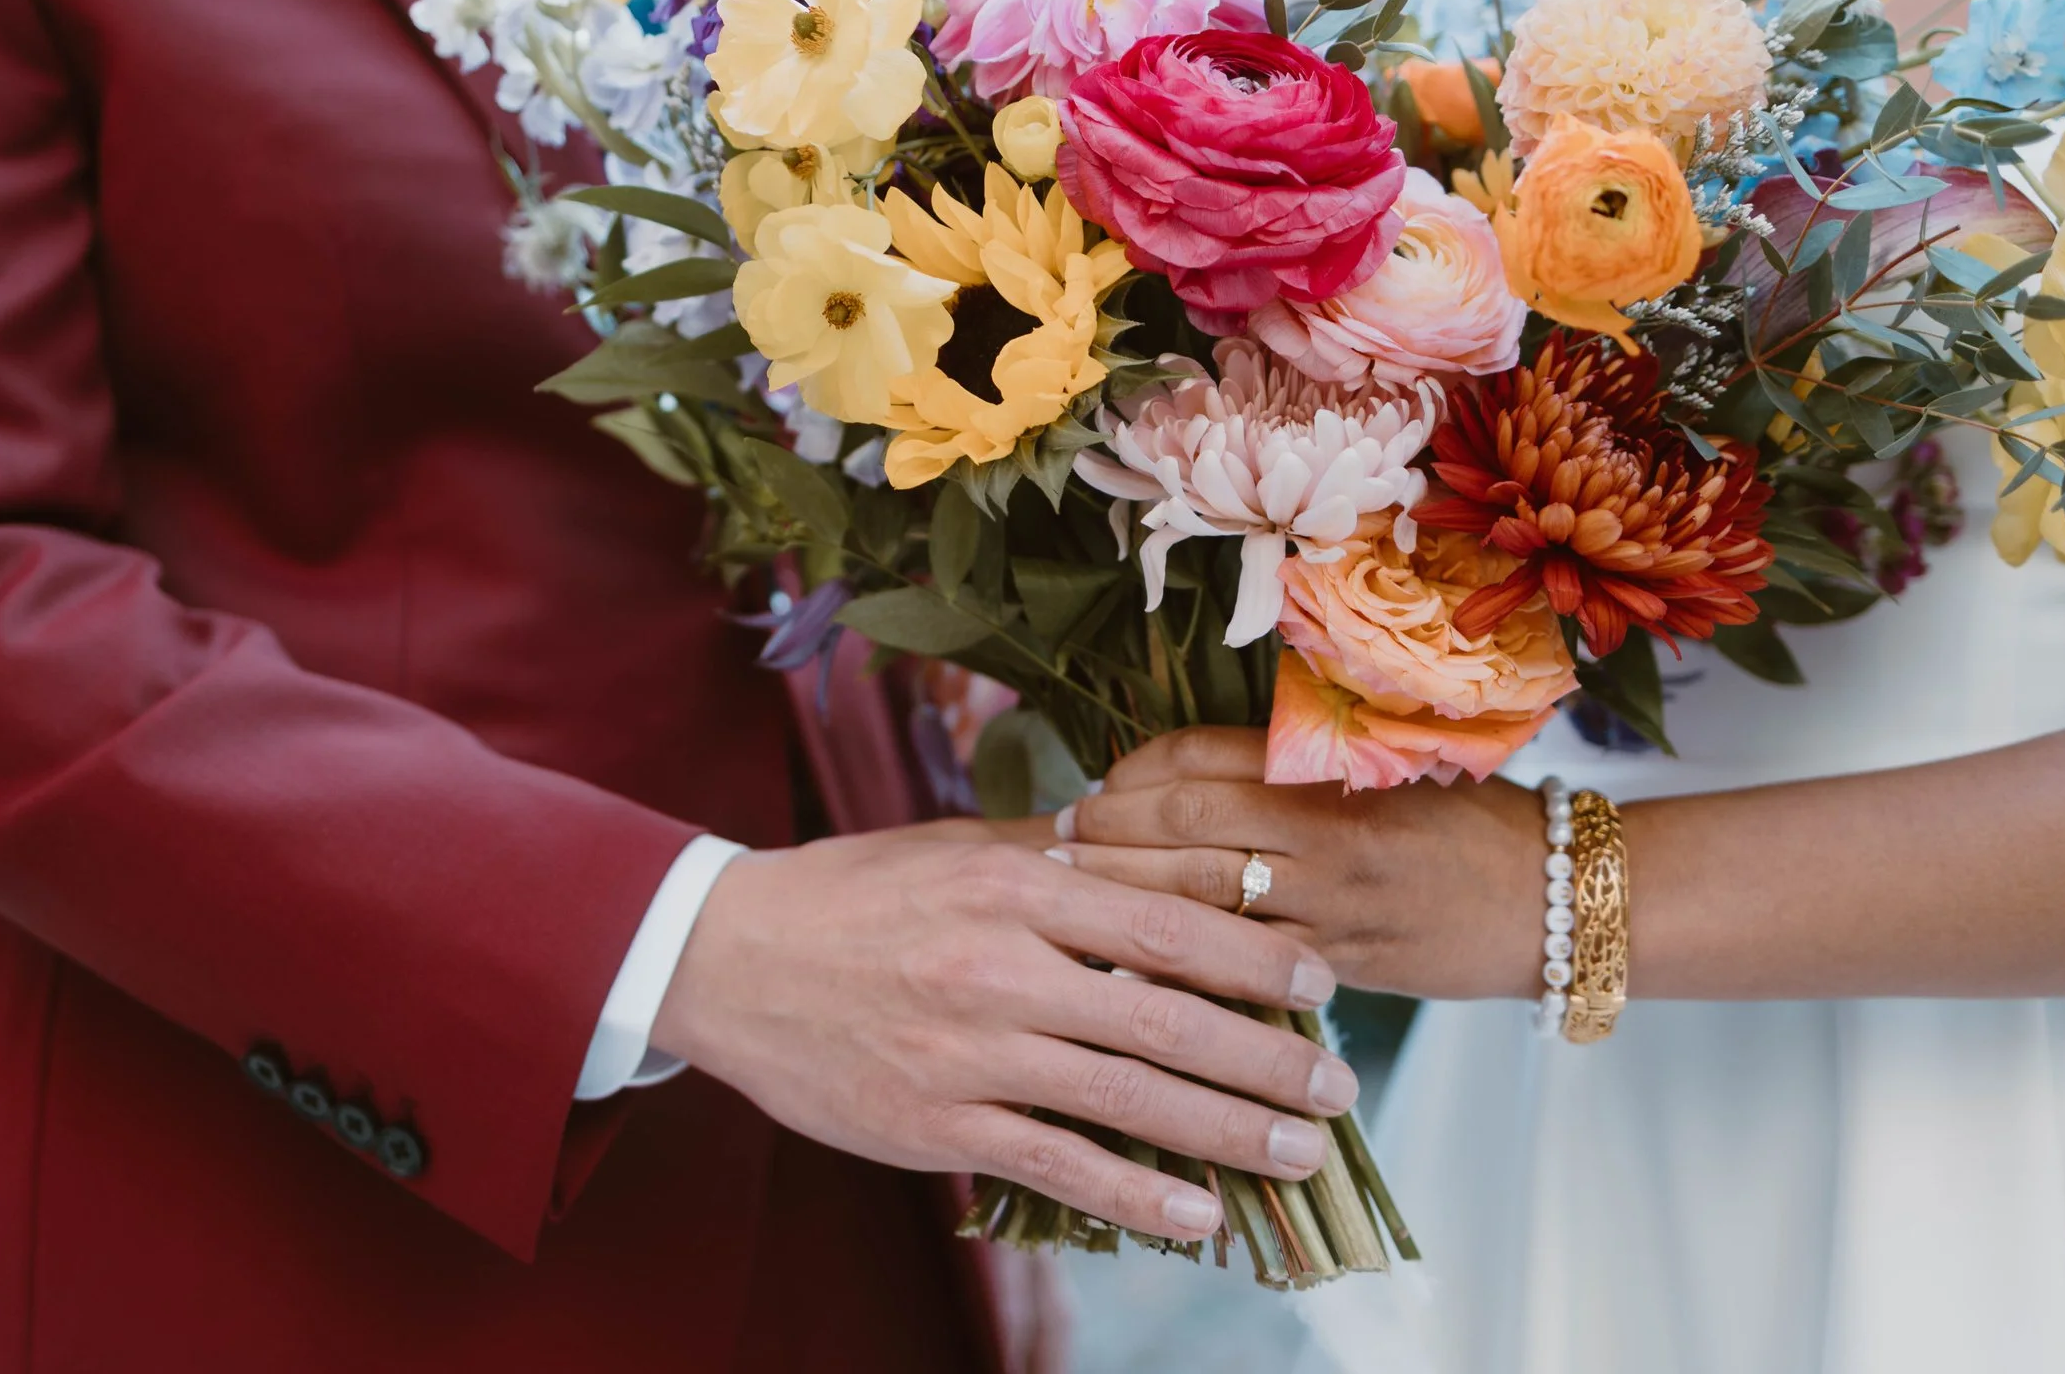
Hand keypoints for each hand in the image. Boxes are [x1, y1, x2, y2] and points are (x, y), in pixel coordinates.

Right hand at [651, 824, 1359, 1242]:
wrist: (725, 958)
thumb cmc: (854, 892)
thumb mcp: (957, 848)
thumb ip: (1059, 857)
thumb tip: (1159, 849)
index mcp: (1016, 886)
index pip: (1166, 921)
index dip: (1257, 956)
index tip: (1323, 982)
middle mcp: (1000, 966)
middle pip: (1165, 1014)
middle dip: (1266, 1058)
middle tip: (1340, 1087)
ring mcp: (968, 1052)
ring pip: (1124, 1096)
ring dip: (1226, 1132)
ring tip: (1302, 1154)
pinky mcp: (934, 1122)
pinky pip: (1054, 1164)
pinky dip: (1133, 1194)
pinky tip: (1199, 1216)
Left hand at [1052, 726, 1548, 1001]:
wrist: (1553, 898)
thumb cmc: (1465, 820)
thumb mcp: (1387, 765)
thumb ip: (1295, 764)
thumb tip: (1181, 768)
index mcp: (1331, 770)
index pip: (1201, 758)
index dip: (1133, 771)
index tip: (1097, 786)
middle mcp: (1324, 834)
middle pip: (1183, 824)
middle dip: (1107, 833)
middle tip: (1057, 841)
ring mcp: (1330, 909)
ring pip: (1199, 898)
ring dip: (1123, 895)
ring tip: (1073, 896)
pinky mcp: (1338, 969)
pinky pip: (1239, 972)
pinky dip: (1176, 968)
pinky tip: (1127, 971)